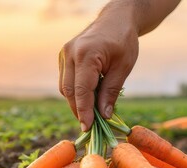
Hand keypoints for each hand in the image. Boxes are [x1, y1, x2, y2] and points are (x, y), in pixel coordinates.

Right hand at [59, 14, 138, 130]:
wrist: (115, 20)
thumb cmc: (123, 42)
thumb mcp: (123, 67)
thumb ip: (111, 92)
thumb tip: (104, 116)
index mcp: (86, 54)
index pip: (81, 90)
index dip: (84, 111)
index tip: (87, 128)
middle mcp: (70, 53)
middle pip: (69, 91)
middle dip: (79, 110)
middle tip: (90, 125)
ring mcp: (64, 54)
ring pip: (64, 87)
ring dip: (76, 102)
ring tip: (91, 112)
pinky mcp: (63, 57)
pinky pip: (65, 80)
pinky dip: (74, 92)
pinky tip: (87, 97)